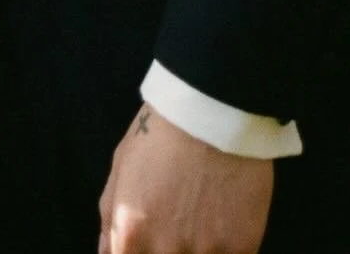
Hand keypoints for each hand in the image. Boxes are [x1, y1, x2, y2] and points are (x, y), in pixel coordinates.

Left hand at [98, 104, 272, 253]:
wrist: (211, 109)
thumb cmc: (160, 133)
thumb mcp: (121, 169)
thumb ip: (111, 220)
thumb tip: (107, 253)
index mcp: (130, 233)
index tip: (146, 244)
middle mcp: (165, 250)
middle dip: (166, 251)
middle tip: (176, 227)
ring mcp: (205, 252)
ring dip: (197, 251)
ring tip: (199, 222)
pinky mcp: (242, 247)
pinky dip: (224, 250)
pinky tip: (222, 224)